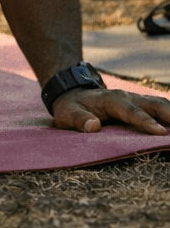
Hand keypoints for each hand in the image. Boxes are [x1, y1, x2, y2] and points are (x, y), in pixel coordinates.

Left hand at [51, 87, 169, 135]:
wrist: (73, 94)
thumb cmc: (71, 107)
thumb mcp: (67, 114)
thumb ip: (79, 120)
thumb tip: (93, 126)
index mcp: (111, 100)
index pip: (131, 112)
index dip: (146, 122)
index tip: (160, 133)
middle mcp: (128, 97)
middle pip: (155, 105)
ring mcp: (138, 101)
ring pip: (163, 105)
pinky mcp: (143, 106)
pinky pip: (163, 108)